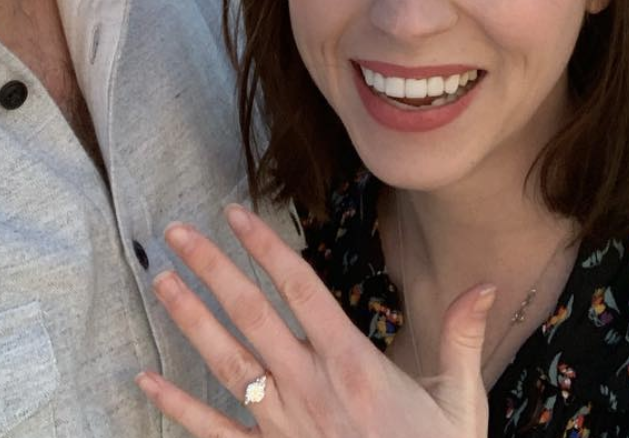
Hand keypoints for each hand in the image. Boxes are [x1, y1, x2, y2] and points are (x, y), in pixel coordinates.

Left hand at [135, 204, 494, 437]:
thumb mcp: (462, 403)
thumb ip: (463, 338)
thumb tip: (483, 283)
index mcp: (352, 363)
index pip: (299, 286)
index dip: (265, 245)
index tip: (234, 212)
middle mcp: (309, 386)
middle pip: (252, 313)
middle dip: (212, 268)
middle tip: (176, 232)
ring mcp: (283, 425)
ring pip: (227, 361)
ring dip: (190, 319)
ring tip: (160, 281)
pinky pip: (215, 431)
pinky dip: (177, 407)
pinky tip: (145, 381)